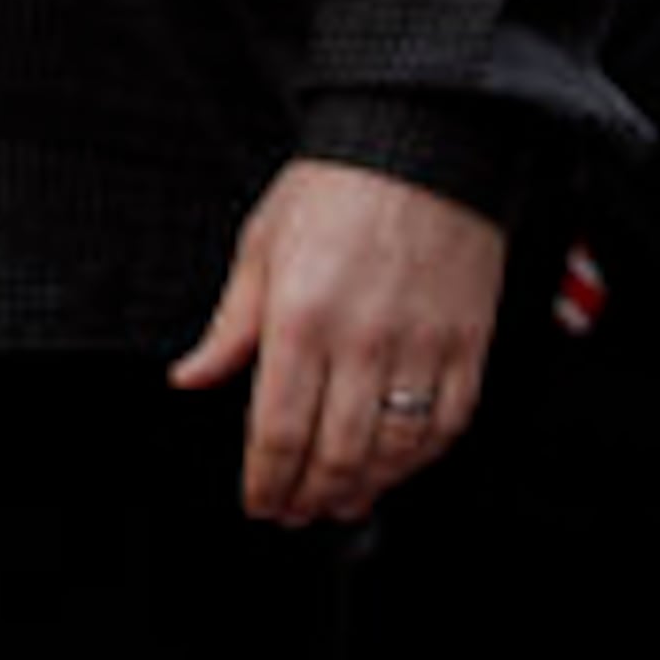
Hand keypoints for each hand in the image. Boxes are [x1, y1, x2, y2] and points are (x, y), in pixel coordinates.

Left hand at [168, 157, 503, 525]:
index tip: (258, 501)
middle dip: (308, 496)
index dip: (265, 480)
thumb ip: (230, 326)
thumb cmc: (334, 191)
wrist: (419, 148)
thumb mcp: (260, 247)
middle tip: (293, 512)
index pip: (276, 428)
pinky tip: (396, 467)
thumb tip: (191, 377)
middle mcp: (362, 341)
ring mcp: (421, 347)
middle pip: (335, 453)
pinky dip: (421, 459)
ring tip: (339, 501)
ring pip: (394, 450)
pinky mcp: (469, 346)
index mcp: (300, 317)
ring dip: (364, 489)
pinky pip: (448, 424)